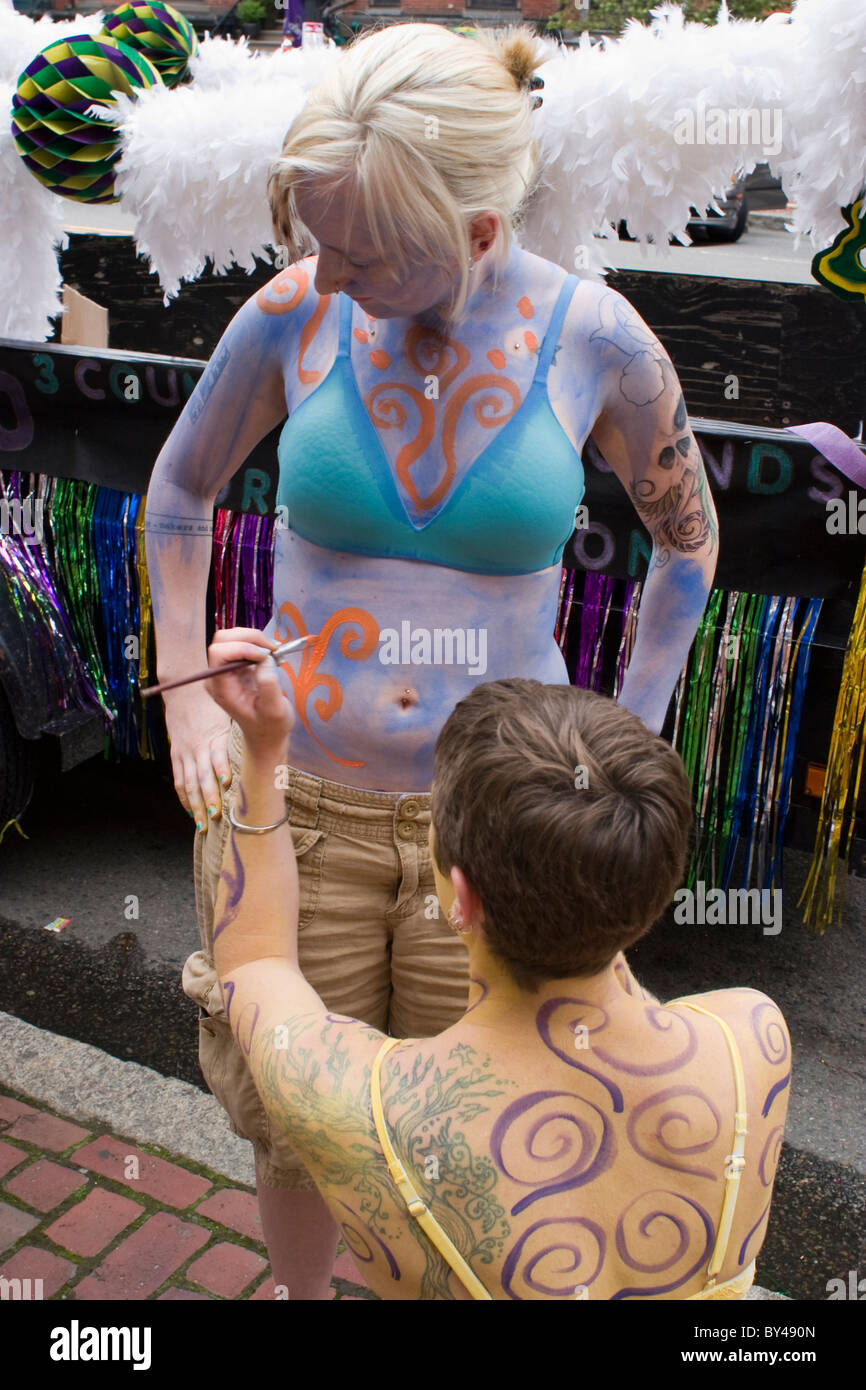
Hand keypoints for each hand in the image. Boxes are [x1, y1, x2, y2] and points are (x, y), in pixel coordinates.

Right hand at [162, 684, 231, 830]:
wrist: (183, 692)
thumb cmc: (212, 706)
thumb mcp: (227, 717)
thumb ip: (236, 739)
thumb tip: (259, 757)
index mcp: (213, 735)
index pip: (217, 754)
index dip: (222, 769)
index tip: (228, 783)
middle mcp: (197, 746)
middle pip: (202, 776)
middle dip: (209, 797)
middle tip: (216, 816)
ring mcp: (184, 752)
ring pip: (189, 784)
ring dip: (196, 805)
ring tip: (203, 825)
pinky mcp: (176, 755)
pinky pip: (179, 779)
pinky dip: (184, 798)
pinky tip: (190, 812)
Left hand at [204, 628, 294, 758]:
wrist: (266, 734)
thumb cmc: (270, 727)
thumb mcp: (274, 711)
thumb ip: (269, 686)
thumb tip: (265, 660)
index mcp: (222, 688)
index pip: (219, 653)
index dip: (242, 647)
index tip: (265, 656)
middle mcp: (218, 677)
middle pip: (223, 639)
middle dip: (249, 638)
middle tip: (273, 649)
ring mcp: (225, 671)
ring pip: (231, 638)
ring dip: (254, 639)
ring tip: (274, 652)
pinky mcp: (235, 667)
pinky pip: (241, 644)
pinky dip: (258, 644)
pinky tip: (272, 656)